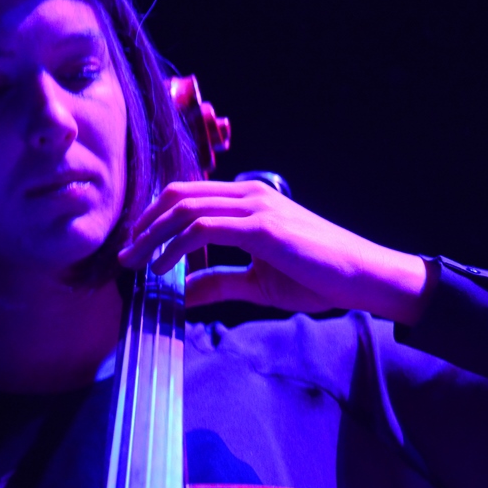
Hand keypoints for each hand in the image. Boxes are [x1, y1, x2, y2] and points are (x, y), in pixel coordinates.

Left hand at [117, 180, 433, 323]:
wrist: (363, 277)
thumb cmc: (320, 277)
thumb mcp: (259, 282)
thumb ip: (220, 282)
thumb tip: (183, 292)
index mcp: (250, 201)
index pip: (188, 196)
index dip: (155, 218)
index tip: (136, 246)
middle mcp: (249, 195)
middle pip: (178, 195)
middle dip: (144, 224)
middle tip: (124, 254)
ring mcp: (255, 208)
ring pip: (185, 209)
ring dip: (151, 236)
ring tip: (134, 263)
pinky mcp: (262, 227)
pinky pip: (203, 229)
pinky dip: (175, 247)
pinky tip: (163, 269)